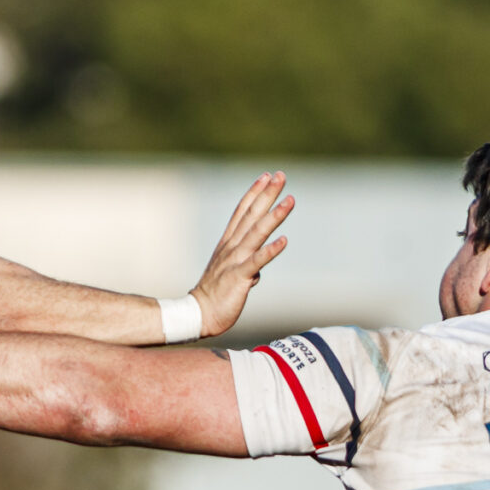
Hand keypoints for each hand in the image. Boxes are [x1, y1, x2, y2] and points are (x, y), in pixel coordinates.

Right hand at [189, 173, 293, 337]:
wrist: (198, 314)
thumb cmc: (215, 295)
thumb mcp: (230, 274)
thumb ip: (245, 267)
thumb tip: (257, 271)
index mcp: (228, 244)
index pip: (242, 212)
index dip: (255, 193)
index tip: (266, 176)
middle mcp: (231, 248)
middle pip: (251, 215)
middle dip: (267, 194)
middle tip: (281, 175)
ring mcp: (234, 261)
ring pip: (257, 233)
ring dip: (274, 216)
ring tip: (290, 200)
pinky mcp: (238, 277)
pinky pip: (257, 261)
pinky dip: (271, 250)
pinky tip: (284, 240)